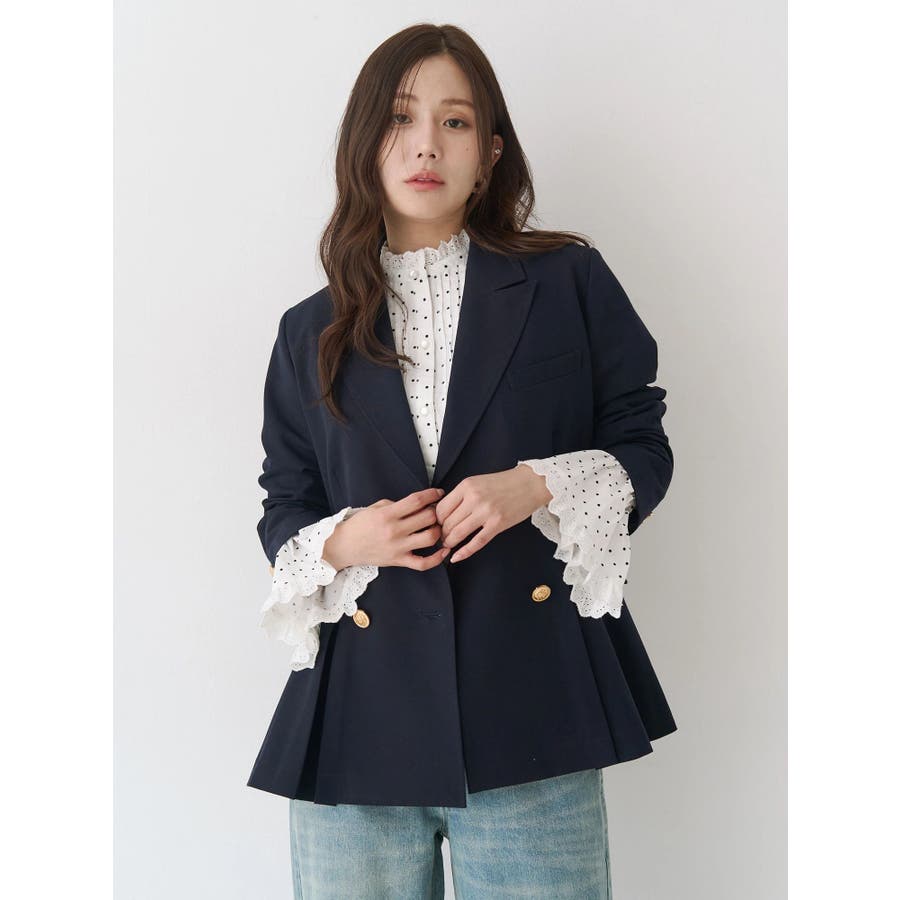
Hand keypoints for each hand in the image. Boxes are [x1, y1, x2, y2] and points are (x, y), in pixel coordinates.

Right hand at [322, 488, 450, 570]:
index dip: (432, 494)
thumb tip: (418, 504)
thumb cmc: (359, 525)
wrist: (344, 546)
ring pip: (430, 538)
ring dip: (438, 530)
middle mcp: (394, 531)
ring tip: (436, 526)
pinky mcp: (399, 561)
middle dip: (436, 511)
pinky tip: (444, 550)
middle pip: (427, 518)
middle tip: (436, 510)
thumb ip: (396, 504)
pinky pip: (423, 563)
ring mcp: (397, 548)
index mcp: (387, 515)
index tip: (439, 493)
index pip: (416, 501)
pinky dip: (437, 558)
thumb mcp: (375, 507)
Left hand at [434, 463, 551, 562]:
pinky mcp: (497, 525)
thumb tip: (443, 513)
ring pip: (458, 533)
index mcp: (466, 486)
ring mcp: (486, 512)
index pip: (441, 508)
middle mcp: (474, 498)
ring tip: (448, 545)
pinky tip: (456, 557)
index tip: (437, 525)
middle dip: (442, 533)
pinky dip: (464, 552)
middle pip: (447, 523)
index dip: (436, 520)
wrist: (529, 484)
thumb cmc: (503, 483)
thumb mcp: (477, 481)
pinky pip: (476, 542)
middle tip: (441, 538)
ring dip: (450, 542)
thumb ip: (461, 495)